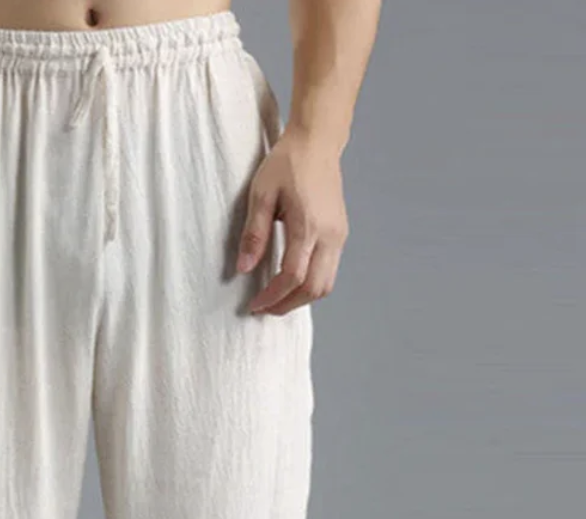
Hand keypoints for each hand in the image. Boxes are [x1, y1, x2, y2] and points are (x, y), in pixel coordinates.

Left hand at [236, 128, 348, 315]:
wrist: (317, 142)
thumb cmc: (288, 163)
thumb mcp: (261, 195)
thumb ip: (254, 234)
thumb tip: (244, 268)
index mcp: (308, 225)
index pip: (292, 276)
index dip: (273, 296)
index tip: (255, 304)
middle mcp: (329, 235)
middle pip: (314, 289)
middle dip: (288, 305)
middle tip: (265, 308)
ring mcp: (339, 236)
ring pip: (326, 284)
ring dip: (301, 299)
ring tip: (277, 299)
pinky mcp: (340, 234)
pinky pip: (330, 271)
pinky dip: (311, 285)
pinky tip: (292, 282)